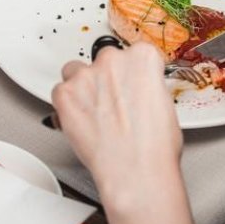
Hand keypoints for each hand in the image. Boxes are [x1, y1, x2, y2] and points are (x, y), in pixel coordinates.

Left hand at [52, 41, 181, 194]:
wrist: (135, 171)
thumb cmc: (154, 146)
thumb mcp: (164, 104)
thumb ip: (147, 86)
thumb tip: (138, 90)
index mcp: (144, 57)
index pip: (135, 52)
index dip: (132, 72)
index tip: (131, 83)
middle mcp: (114, 60)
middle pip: (105, 58)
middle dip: (108, 77)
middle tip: (113, 102)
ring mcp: (87, 75)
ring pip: (76, 70)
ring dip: (83, 86)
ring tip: (93, 111)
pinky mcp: (65, 94)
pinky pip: (59, 91)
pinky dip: (66, 104)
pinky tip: (81, 119)